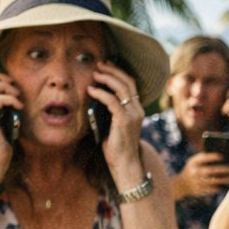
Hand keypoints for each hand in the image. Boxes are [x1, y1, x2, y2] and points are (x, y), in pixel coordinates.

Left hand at [89, 62, 144, 181]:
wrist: (124, 163)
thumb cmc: (115, 144)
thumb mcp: (112, 122)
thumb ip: (108, 109)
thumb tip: (94, 94)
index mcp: (136, 109)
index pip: (130, 84)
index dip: (118, 72)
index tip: (105, 66)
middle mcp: (138, 109)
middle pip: (127, 82)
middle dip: (112, 71)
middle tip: (99, 64)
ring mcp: (133, 114)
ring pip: (121, 88)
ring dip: (107, 78)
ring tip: (94, 74)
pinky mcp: (125, 120)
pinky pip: (112, 101)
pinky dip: (100, 93)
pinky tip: (91, 90)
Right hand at [173, 152, 228, 198]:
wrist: (180, 185)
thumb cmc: (190, 170)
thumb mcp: (192, 162)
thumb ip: (202, 158)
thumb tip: (220, 157)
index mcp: (193, 163)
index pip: (204, 158)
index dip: (213, 157)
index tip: (223, 157)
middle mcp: (195, 171)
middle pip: (211, 170)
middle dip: (223, 169)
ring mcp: (197, 181)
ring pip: (214, 181)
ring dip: (224, 179)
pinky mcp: (200, 189)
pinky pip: (211, 189)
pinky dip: (217, 188)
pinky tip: (221, 187)